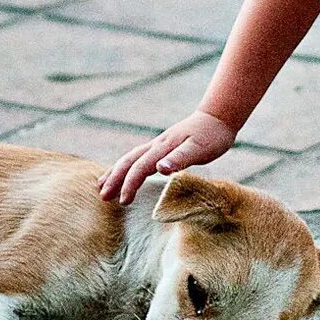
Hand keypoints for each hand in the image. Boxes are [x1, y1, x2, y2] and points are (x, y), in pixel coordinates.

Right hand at [99, 111, 236, 203]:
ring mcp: (157, 145)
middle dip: (114, 179)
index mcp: (163, 147)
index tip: (123, 202)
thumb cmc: (211, 136)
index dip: (130, 184)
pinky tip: (123, 174)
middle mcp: (156, 145)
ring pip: (130, 158)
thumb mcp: (200, 149)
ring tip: (102, 186)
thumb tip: (160, 168)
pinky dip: (126, 167)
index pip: (140, 167)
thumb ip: (180, 159)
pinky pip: (137, 158)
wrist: (217, 117)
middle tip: (103, 197)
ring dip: (115, 172)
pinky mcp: (161, 147)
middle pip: (128, 162)